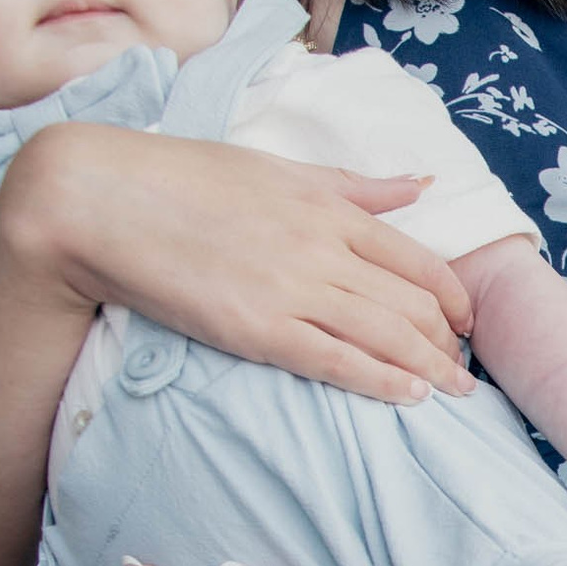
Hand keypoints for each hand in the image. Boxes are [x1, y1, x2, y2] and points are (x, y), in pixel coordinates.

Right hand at [10, 124, 479, 405]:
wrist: (100, 200)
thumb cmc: (184, 178)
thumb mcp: (278, 168)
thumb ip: (355, 186)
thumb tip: (421, 183)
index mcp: (329, 208)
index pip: (419, 260)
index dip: (454, 298)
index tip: (466, 322)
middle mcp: (322, 249)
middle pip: (413, 305)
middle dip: (447, 342)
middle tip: (464, 368)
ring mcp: (292, 290)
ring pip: (387, 336)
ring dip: (431, 369)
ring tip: (455, 391)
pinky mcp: (258, 329)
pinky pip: (337, 362)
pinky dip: (383, 381)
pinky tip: (411, 397)